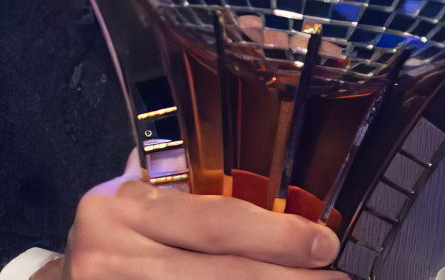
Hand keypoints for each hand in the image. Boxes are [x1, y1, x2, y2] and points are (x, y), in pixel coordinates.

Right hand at [35, 159, 342, 279]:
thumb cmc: (119, 234)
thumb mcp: (144, 200)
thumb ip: (194, 187)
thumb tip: (284, 175)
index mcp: (125, 208)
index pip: (216, 223)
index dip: (278, 237)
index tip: (324, 242)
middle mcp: (109, 255)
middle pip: (220, 275)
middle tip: (335, 278)